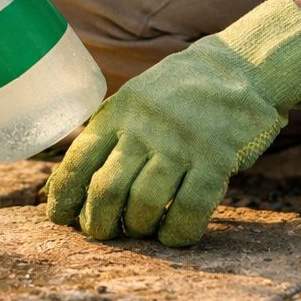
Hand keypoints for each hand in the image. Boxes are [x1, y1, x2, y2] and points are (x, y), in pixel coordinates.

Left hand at [45, 0, 300, 246]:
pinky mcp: (217, 159)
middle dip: (98, 222)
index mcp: (119, 112)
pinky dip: (177, 232)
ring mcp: (182, 143)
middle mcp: (145, 127)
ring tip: (142, 230)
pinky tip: (174, 233)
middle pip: (106, 188)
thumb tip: (66, 181)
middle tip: (102, 234)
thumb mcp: (135, 98)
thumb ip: (108, 133)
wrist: (242, 66)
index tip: (58, 217)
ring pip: (145, 204)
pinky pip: (190, 209)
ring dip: (138, 228)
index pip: (78, 158)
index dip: (63, 195)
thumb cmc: (180, 91)